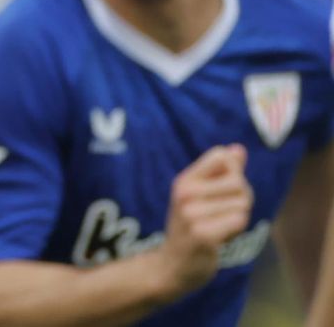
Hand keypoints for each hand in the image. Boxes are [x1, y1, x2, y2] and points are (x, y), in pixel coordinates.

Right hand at [155, 145, 252, 298]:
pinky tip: (224, 238)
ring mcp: (192, 214)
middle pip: (238, 182)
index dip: (233, 171)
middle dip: (243, 199)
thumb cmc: (191, 228)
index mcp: (185, 180)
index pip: (220, 155)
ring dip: (240, 218)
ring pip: (241, 204)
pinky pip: (238, 221)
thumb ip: (221, 172)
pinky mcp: (203, 234)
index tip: (226, 189)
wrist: (173, 266)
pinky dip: (237, 230)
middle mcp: (186, 192)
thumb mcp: (200, 196)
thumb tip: (239, 148)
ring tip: (223, 227)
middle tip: (228, 214)